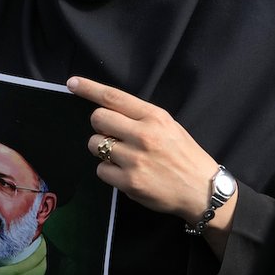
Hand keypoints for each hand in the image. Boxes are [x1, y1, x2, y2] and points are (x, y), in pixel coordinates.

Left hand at [67, 76, 238, 254]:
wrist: (202, 190)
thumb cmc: (184, 156)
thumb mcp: (169, 126)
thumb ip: (140, 118)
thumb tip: (109, 112)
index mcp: (154, 117)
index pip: (113, 97)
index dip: (89, 88)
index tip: (73, 83)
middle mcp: (143, 135)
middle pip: (97, 119)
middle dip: (100, 127)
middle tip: (113, 136)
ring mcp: (134, 159)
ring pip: (95, 145)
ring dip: (103, 151)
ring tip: (123, 157)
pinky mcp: (129, 182)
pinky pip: (101, 170)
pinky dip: (109, 172)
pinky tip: (126, 174)